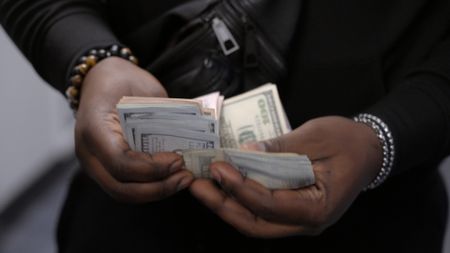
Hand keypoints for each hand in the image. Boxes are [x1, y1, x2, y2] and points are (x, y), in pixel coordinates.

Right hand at [75, 57, 192, 202]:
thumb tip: (191, 139)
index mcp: (94, 128)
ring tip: (182, 180)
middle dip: (158, 188)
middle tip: (185, 177)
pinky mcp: (103, 168)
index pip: (121, 162)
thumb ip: (162, 117)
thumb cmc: (122, 80)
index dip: (152, 168)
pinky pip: (126, 186)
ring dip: (156, 192)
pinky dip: (150, 187)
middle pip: (121, 188)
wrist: (99, 78)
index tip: (178, 160)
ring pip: (123, 193)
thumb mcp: (144, 90)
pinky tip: (171, 178)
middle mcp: (88, 152)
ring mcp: (93, 163)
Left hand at [190, 116, 381, 236]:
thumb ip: (277, 149)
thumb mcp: (313, 137)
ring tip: (202, 185)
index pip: (269, 205)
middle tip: (196, 185)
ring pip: (256, 221)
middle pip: (255, 223)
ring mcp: (300, 220)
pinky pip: (262, 212)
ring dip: (226, 205)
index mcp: (318, 207)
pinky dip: (240, 199)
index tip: (218, 167)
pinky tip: (224, 184)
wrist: (370, 149)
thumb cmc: (348, 141)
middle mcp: (307, 222)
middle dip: (221, 205)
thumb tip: (242, 153)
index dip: (240, 187)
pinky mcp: (293, 210)